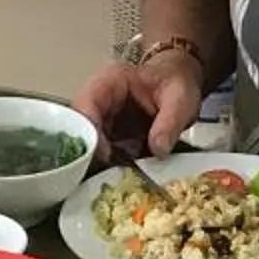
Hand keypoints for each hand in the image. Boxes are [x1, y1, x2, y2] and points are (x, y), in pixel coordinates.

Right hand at [76, 52, 206, 162]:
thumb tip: (158, 149)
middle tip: (108, 173)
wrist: (177, 81)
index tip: (105, 154)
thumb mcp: (179, 97)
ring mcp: (102, 118)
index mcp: (110, 82)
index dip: (90, 131)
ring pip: (87, 143)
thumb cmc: (175, 81)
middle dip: (91, 153)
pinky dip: (110, 165)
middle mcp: (99, 100)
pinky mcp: (110, 135)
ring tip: (118, 177)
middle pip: (80, 128)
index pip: (86, 105)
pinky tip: (123, 175)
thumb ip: (169, 122)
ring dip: (99, 162)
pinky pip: (101, 152)